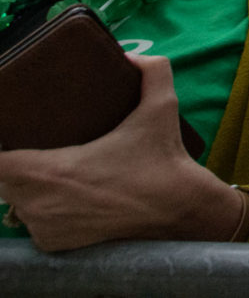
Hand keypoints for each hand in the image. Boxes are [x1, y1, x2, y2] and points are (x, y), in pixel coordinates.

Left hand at [0, 56, 244, 248]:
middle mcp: (40, 204)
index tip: (12, 139)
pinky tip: (64, 199)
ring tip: (53, 173)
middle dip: (16, 165)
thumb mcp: (161, 107)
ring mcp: (44, 227)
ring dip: (28, 188)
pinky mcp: (53, 244)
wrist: (180, 209)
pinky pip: (33, 224)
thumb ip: (152, 71)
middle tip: (40, 150)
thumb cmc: (163, 159)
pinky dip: (43, 212)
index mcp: (51, 171)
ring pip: (17, 202)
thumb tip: (131, 56)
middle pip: (4, 181)